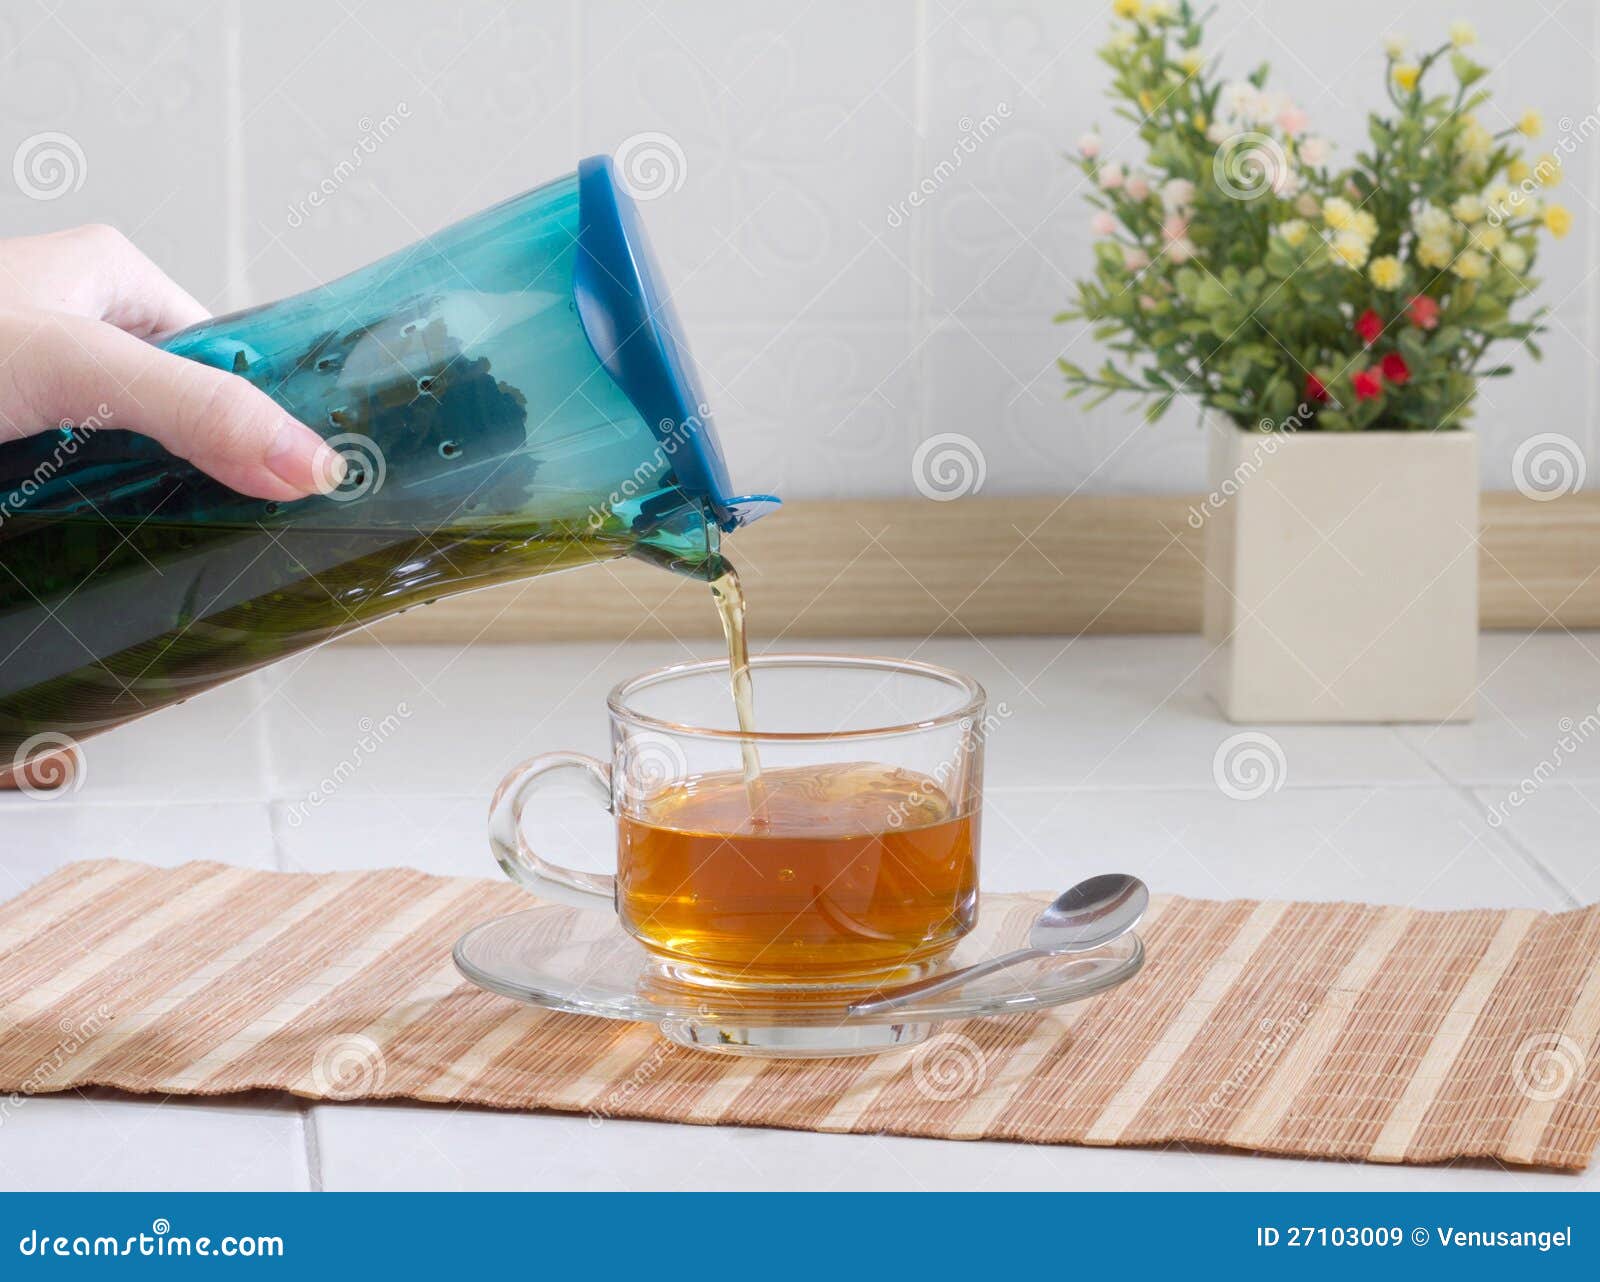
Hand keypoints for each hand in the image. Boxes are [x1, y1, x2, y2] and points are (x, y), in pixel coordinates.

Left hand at [0, 224, 344, 498]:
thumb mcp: (79, 364)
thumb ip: (194, 408)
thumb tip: (307, 456)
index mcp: (113, 277)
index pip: (230, 357)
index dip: (258, 418)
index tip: (295, 477)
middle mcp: (82, 325)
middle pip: (187, 411)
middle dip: (197, 462)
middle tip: (213, 505)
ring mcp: (49, 385)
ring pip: (136, 455)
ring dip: (137, 494)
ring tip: (130, 512)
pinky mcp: (24, 438)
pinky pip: (87, 484)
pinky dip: (94, 511)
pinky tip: (92, 521)